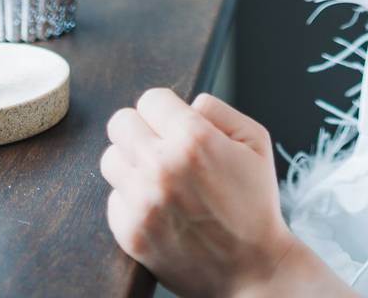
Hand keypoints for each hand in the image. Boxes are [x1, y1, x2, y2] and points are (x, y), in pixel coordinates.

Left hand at [101, 89, 292, 296]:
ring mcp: (142, 201)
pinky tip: (160, 206)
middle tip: (163, 146)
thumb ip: (220, 110)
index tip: (175, 124)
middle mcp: (161, 166)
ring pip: (110, 158)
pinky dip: (133, 199)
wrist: (252, 267)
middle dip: (143, 129)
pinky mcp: (130, 230)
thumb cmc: (256, 202)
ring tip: (161, 178)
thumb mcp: (256, 142)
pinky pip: (114, 197)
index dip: (166, 109)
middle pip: (120, 123)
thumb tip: (187, 103)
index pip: (150, 99)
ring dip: (133, 163)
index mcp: (194, 140)